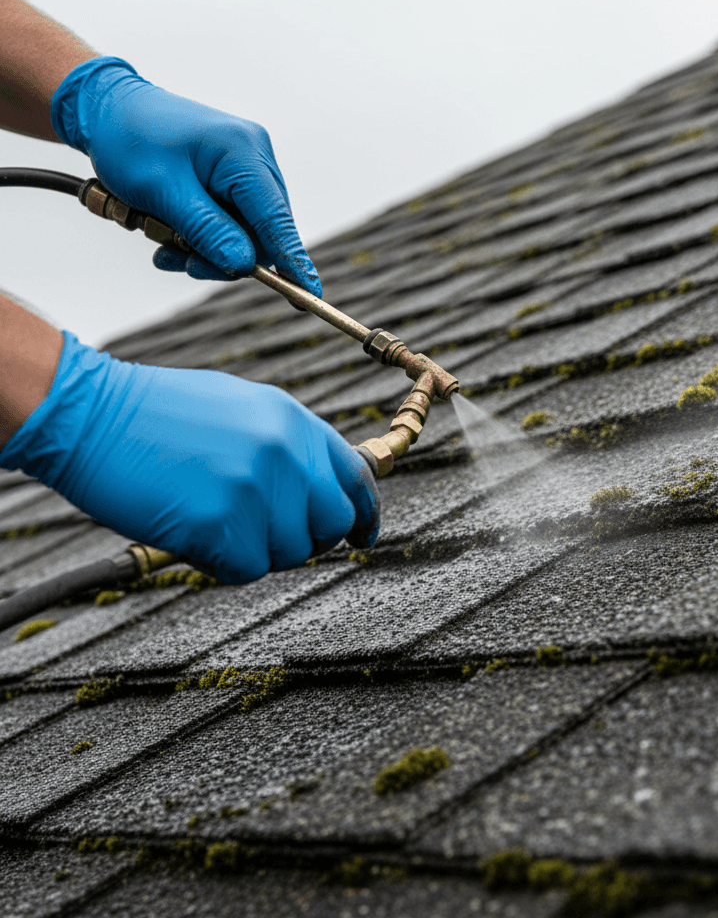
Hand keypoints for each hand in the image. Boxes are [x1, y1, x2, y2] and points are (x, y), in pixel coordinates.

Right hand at [0, 333, 378, 582]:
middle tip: (268, 537)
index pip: (355, 477)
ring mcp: (256, 488)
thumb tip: (317, 490)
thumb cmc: (157, 415)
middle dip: (308, 538)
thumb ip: (287, 446)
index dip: (365, 513)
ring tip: (212, 518)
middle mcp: (286, 452)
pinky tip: (193, 532)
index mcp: (294, 420)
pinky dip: (222, 563)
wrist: (90, 413)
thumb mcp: (242, 409)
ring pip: (290, 552)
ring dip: (257, 549)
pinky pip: (247, 569)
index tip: (363, 535)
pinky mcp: (221, 523)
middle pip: (333, 522)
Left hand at [50, 57, 320, 294]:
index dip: (292, 262)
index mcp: (242, 152)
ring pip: (246, 230)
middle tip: (181, 262)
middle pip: (262, 230)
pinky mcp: (234, 174)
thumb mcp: (162, 191)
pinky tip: (174, 235)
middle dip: (225, 255)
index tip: (311, 296)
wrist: (108, 107)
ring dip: (209, 247)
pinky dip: (205, 234)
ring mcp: (247, 164)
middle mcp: (255, 156)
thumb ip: (207, 231)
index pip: (276, 219)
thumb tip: (244, 265)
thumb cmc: (129, 141)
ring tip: (166, 246)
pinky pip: (233, 219)